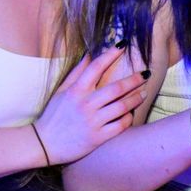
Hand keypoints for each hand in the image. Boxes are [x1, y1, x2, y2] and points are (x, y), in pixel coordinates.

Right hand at [35, 45, 147, 163]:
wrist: (44, 144)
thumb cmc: (53, 115)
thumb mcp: (61, 91)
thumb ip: (76, 72)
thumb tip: (89, 54)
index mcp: (76, 90)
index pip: (96, 67)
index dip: (111, 54)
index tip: (123, 45)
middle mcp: (86, 104)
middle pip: (116, 88)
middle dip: (134, 79)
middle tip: (146, 74)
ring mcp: (92, 121)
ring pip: (122, 107)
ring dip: (136, 98)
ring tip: (144, 93)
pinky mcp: (97, 138)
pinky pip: (120, 126)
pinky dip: (128, 119)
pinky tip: (131, 114)